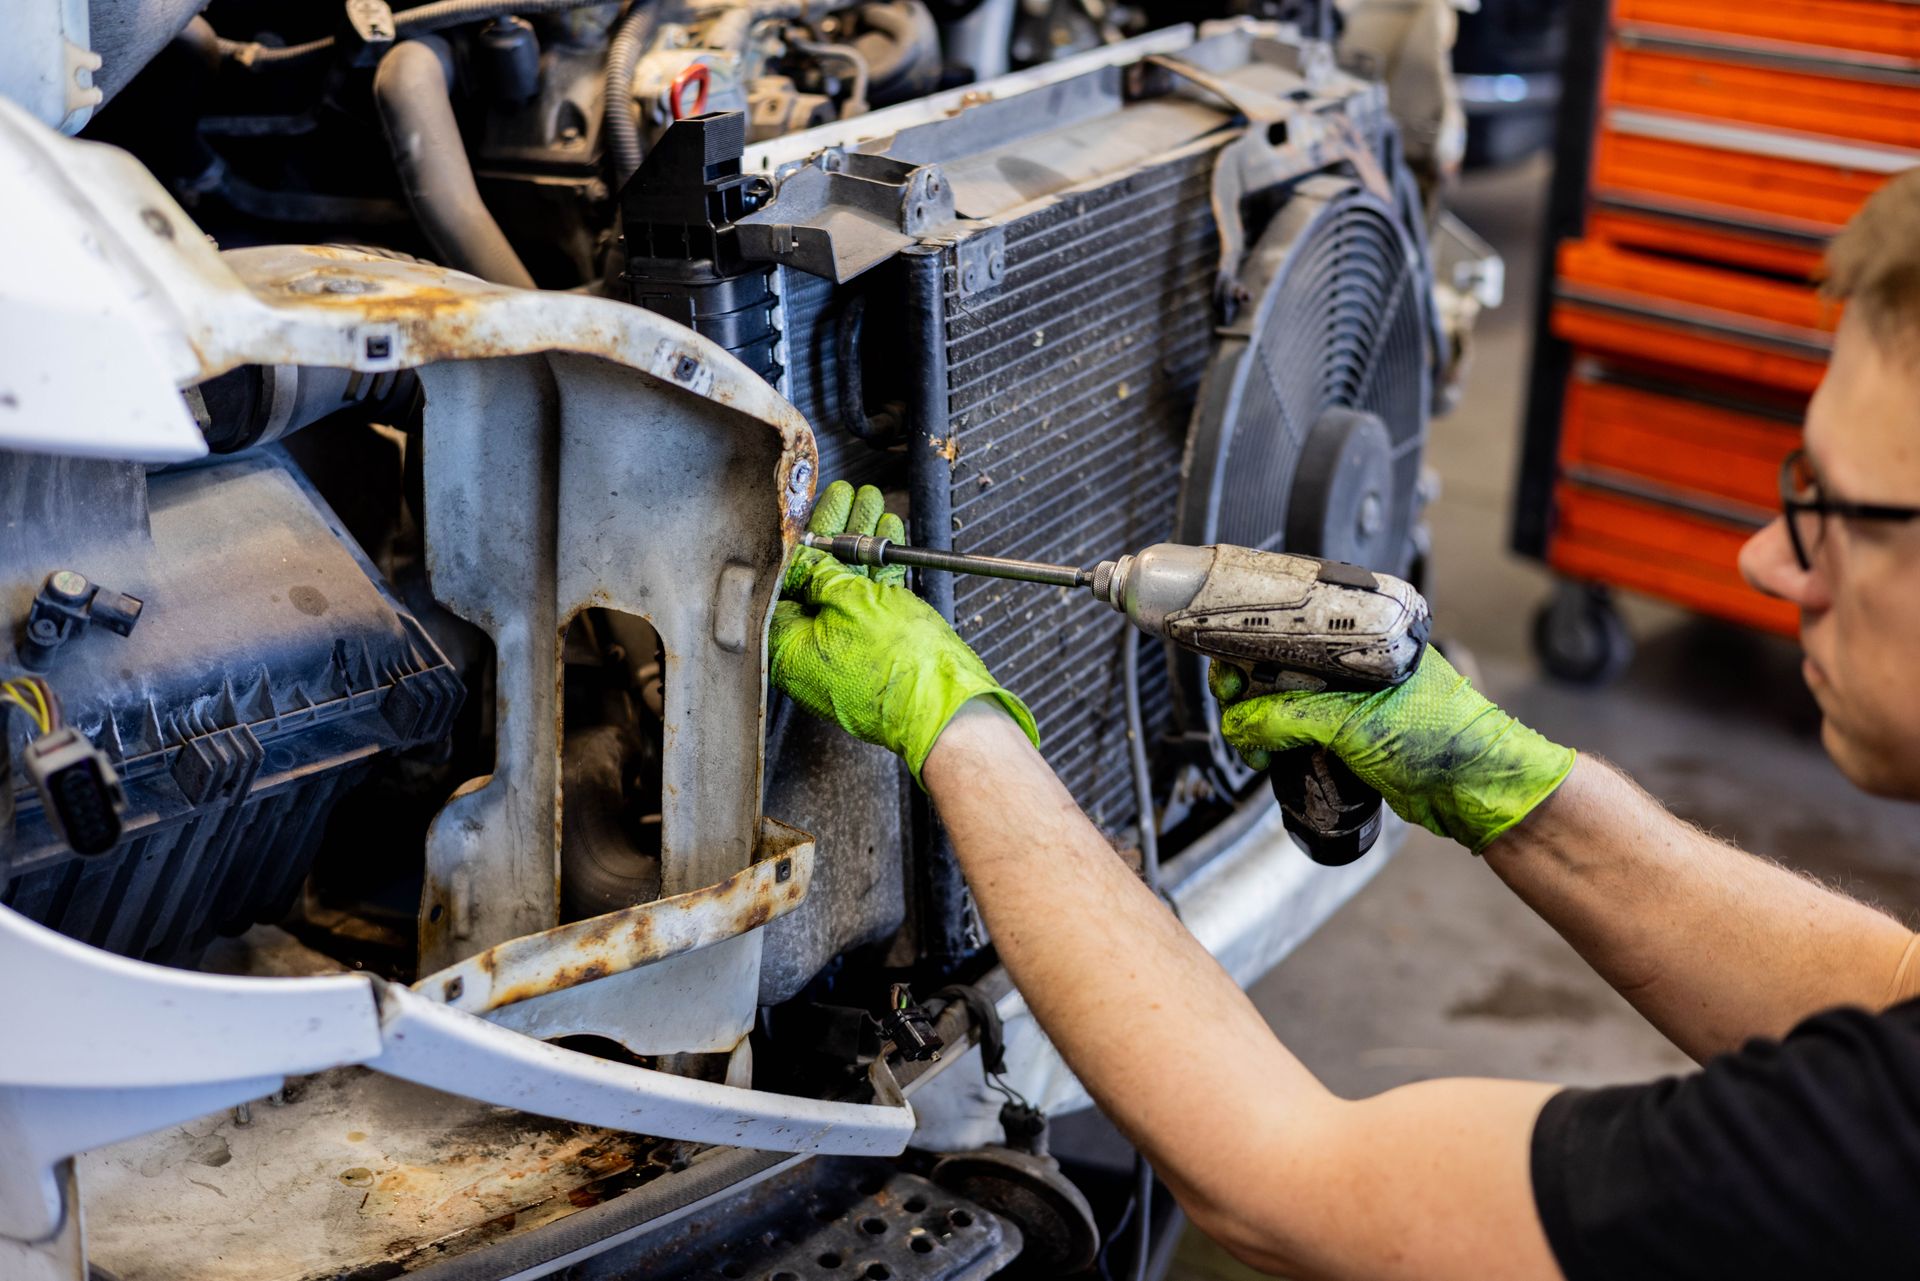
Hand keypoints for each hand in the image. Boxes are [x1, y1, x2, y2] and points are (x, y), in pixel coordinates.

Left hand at [771, 481, 1038, 782]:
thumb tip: (804, 554)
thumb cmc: (898, 666)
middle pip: (813, 580)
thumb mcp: (851, 601)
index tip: (808, 509)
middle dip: (833, 532)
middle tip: (844, 498)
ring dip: (861, 542)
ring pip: (847, 585)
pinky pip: (872, 600)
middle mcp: (810, 653)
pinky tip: (889, 534)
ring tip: (872, 504)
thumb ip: (822, 572)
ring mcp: (844, 652)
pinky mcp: (876, 648)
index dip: (794, 540)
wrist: (948, 703)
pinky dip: (879, 567)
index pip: (778, 583)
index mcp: (787, 649)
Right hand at [1210, 647, 1574, 851]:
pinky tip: (1268, 757)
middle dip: (1249, 690)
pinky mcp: (1353, 738)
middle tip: (1231, 708)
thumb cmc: (1444, 740)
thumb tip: (1239, 722)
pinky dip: (1279, 746)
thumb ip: (1289, 718)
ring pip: (1289, 704)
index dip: (1251, 644)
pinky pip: (1302, 734)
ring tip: (1252, 744)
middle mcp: (1359, 664)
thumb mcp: (1353, 721)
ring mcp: (1356, 702)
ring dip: (1261, 723)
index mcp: (1367, 638)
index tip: (1225, 666)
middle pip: (1283, 667)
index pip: (1295, 627)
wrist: (1478, 794)